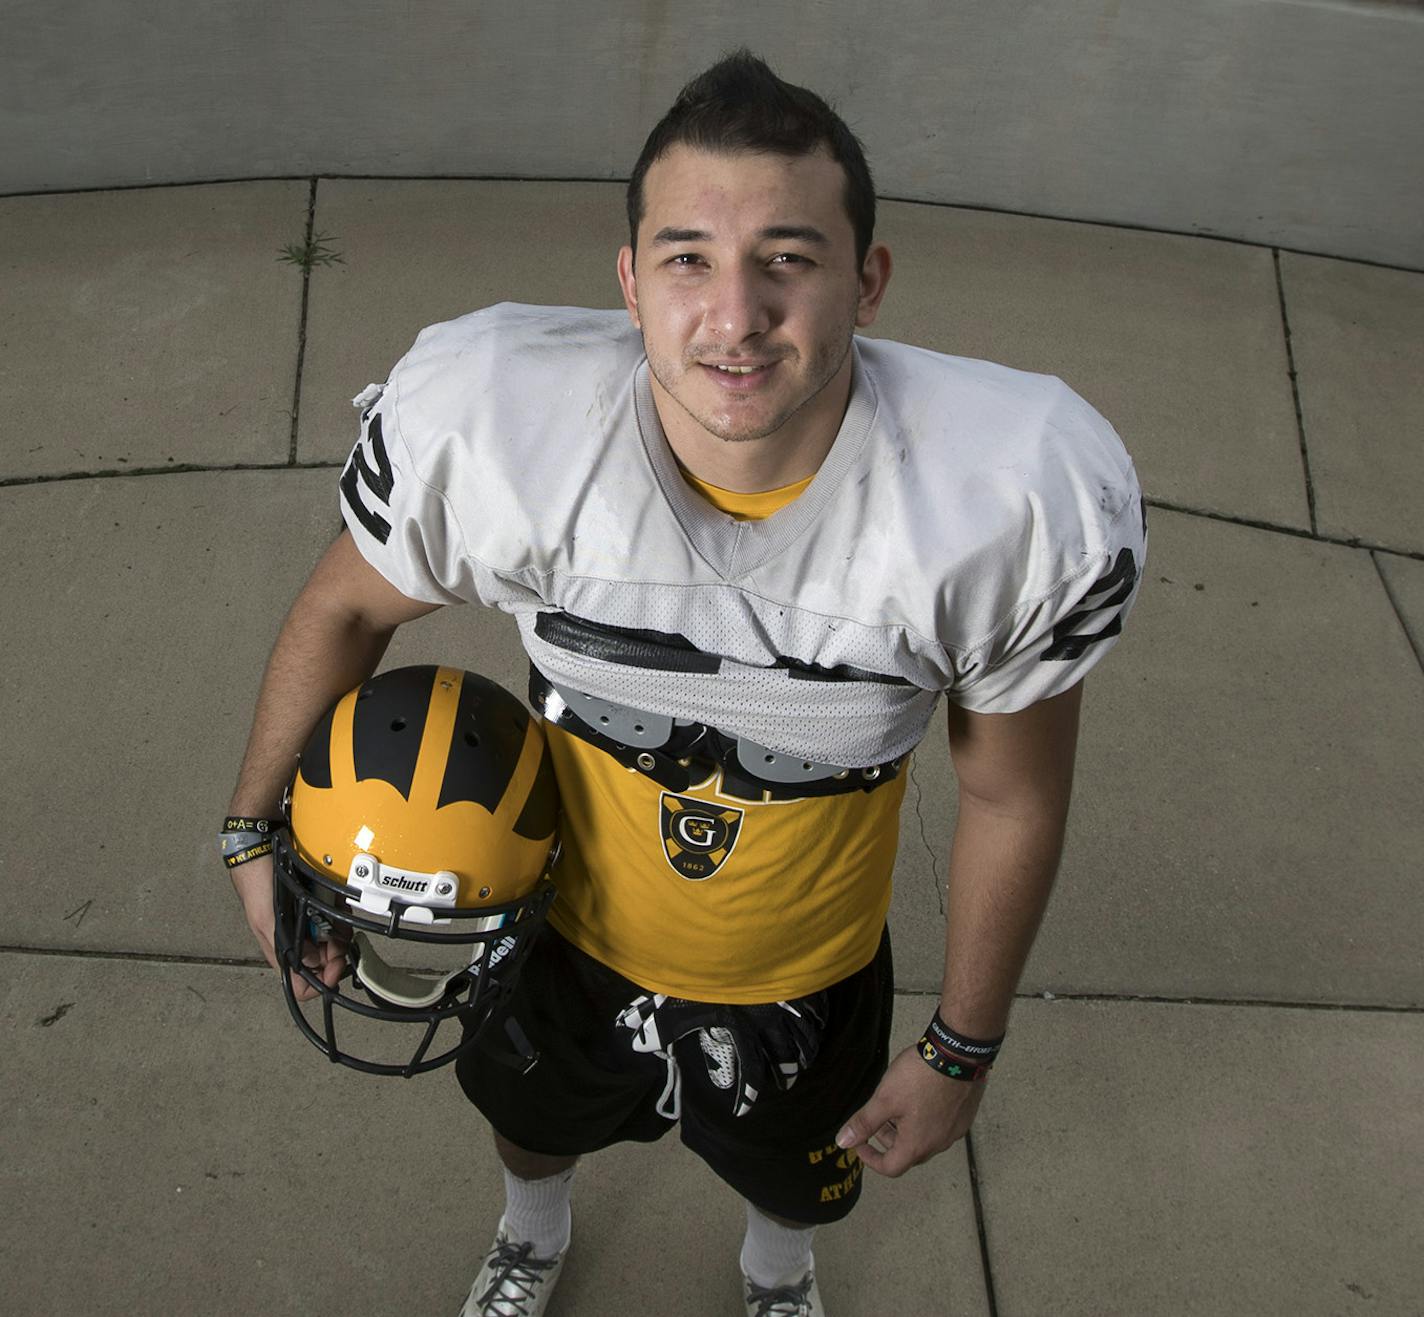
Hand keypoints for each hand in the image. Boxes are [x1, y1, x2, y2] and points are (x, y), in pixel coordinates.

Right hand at [228, 854, 345, 1002]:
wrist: (262, 849)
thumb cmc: (257, 883)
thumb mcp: (268, 918)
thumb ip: (287, 944)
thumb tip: (310, 964)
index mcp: (280, 949)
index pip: (300, 985)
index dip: (321, 981)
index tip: (335, 966)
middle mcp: (294, 940)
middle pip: (323, 963)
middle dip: (336, 954)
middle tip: (341, 939)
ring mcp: (305, 922)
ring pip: (332, 942)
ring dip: (341, 934)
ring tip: (341, 921)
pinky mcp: (314, 905)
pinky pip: (334, 918)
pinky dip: (340, 916)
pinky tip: (339, 907)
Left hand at [834, 1043, 986, 1176]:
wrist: (956, 1055)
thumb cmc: (920, 1077)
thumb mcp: (884, 1099)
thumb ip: (863, 1123)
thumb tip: (843, 1142)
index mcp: (917, 1146)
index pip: (890, 1167)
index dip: (870, 1159)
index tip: (861, 1143)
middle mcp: (938, 1144)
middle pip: (908, 1153)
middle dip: (888, 1140)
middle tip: (878, 1119)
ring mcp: (954, 1131)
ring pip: (925, 1140)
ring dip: (907, 1130)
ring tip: (898, 1105)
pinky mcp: (964, 1116)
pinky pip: (941, 1127)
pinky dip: (926, 1121)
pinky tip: (921, 1098)